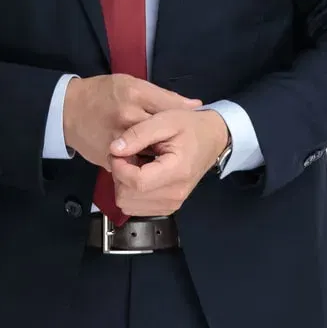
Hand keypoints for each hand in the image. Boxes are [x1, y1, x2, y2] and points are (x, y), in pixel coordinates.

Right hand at [63, 74, 202, 170]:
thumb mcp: (134, 84)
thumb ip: (165, 97)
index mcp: (134, 99)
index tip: (191, 127)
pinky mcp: (108, 161)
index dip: (184, 122)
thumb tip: (196, 105)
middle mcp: (126, 123)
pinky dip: (143, 166)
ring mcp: (116, 145)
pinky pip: (133, 168)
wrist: (67, 111)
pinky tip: (150, 163)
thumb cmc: (103, 93)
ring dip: (160, 158)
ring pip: (148, 158)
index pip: (170, 114)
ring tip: (168, 156)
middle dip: (174, 144)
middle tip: (182, 146)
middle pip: (161, 139)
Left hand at [107, 108, 229, 216]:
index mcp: (177, 171)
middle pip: (128, 197)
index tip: (117, 151)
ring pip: (128, 205)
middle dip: (119, 174)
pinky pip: (136, 207)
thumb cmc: (190, 127)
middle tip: (126, 154)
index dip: (118, 167)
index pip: (136, 182)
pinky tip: (139, 174)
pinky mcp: (167, 207)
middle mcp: (175, 194)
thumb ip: (138, 133)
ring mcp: (172, 203)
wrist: (212, 138)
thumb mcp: (165, 119)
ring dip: (123, 184)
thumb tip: (114, 149)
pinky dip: (131, 192)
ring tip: (134, 163)